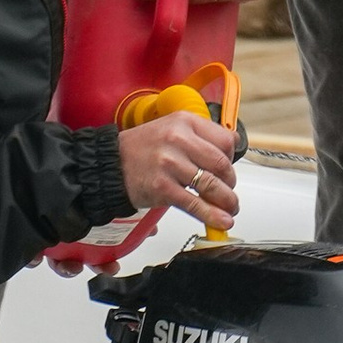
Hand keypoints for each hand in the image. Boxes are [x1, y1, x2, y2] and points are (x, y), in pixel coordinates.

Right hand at [117, 108, 237, 223]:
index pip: (225, 140)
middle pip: (221, 164)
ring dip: (227, 201)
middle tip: (228, 191)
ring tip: (230, 210)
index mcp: (184, 121)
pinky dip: (211, 215)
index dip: (232, 158)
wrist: (108, 165)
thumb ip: (200, 135)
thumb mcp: (171, 128)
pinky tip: (221, 221)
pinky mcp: (162, 188)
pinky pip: (194, 203)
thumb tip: (233, 142)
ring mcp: (169, 163)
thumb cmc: (141, 148)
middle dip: (230, 182)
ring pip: (211, 185)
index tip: (228, 168)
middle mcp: (178, 139)